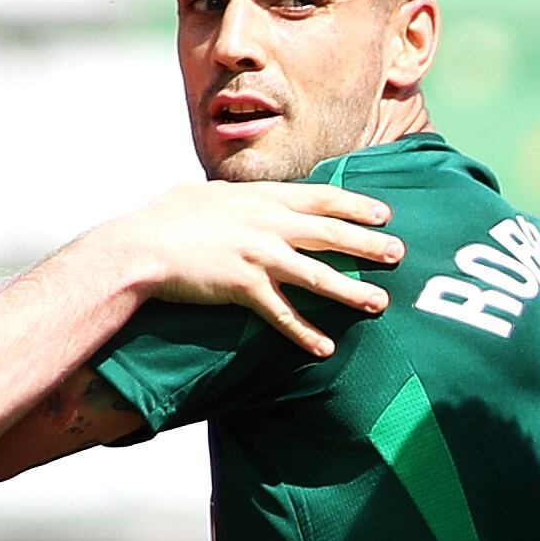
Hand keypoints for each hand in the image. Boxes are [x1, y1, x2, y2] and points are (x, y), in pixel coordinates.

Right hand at [127, 180, 401, 355]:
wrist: (140, 247)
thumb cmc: (165, 219)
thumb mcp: (204, 194)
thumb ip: (231, 197)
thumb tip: (229, 193)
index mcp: (261, 197)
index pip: (321, 197)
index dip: (356, 204)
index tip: (384, 212)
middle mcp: (267, 223)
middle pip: (330, 233)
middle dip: (368, 244)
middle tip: (399, 253)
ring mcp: (257, 255)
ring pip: (317, 274)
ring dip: (351, 291)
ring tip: (379, 303)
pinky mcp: (243, 287)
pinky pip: (283, 315)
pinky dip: (305, 333)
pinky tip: (325, 348)